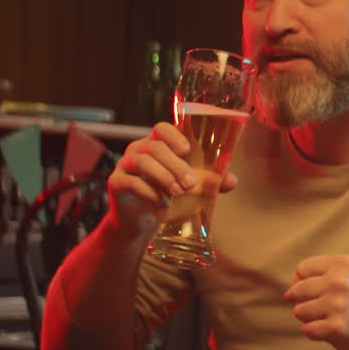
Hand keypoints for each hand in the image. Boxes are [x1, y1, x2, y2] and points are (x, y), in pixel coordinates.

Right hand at [108, 122, 235, 234]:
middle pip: (155, 147)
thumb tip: (232, 181)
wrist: (142, 221)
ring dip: (163, 177)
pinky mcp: (116, 182)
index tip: (186, 150)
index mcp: (157, 145)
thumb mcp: (191, 188)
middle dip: (175, 165)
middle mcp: (139, 150)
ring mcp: (124, 165)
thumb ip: (211, 181)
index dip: (173, 135)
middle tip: (190, 184)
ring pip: (141, 161)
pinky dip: (149, 192)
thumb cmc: (168, 196)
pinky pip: (130, 181)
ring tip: (178, 193)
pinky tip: (162, 203)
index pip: (161, 128)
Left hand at [284, 255, 348, 349]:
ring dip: (310, 319)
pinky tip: (333, 331)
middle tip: (323, 310)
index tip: (311, 293)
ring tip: (330, 319)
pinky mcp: (336, 328)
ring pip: (299, 311)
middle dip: (304, 302)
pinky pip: (307, 330)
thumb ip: (322, 275)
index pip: (302, 269)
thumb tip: (287, 292)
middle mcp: (341, 281)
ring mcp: (338, 305)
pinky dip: (316, 333)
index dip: (300, 282)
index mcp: (344, 264)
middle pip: (297, 290)